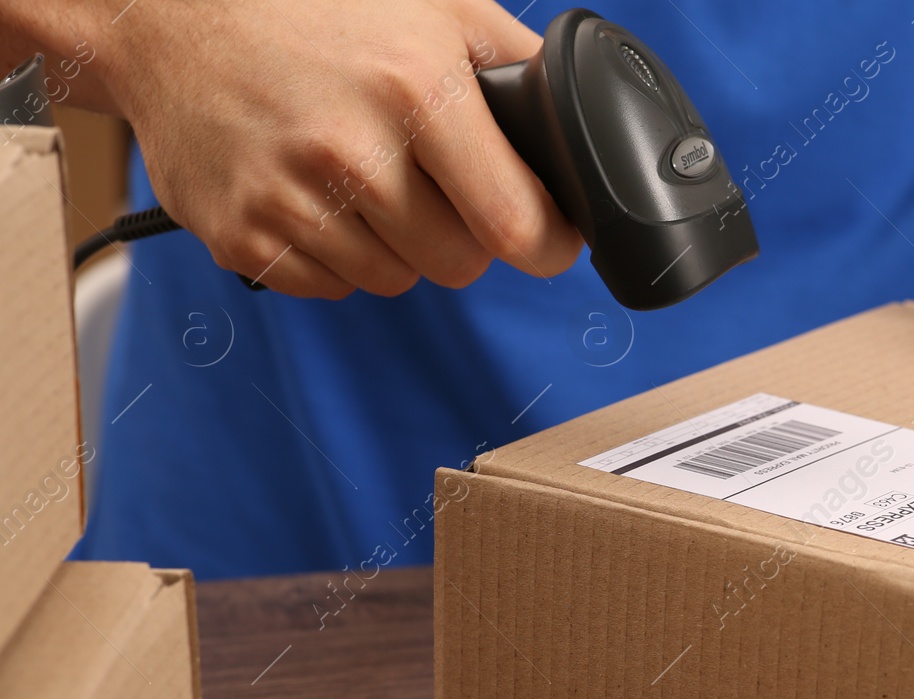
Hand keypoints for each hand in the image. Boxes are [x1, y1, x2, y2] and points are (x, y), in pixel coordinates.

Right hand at [91, 0, 582, 296]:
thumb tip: (575, 123)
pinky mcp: (244, 236)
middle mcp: (352, 152)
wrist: (168, 16)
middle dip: (462, 235)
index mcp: (416, 91)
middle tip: (434, 187)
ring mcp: (291, 200)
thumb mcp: (433, 9)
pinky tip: (316, 195)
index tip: (546, 239)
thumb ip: (514, 67)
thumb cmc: (309, 9)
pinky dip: (335, 255)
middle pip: (459, 264)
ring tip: (364, 178)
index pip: (514, 224)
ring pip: (395, 280)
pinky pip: (330, 287)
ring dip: (396, 245)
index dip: (544, 243)